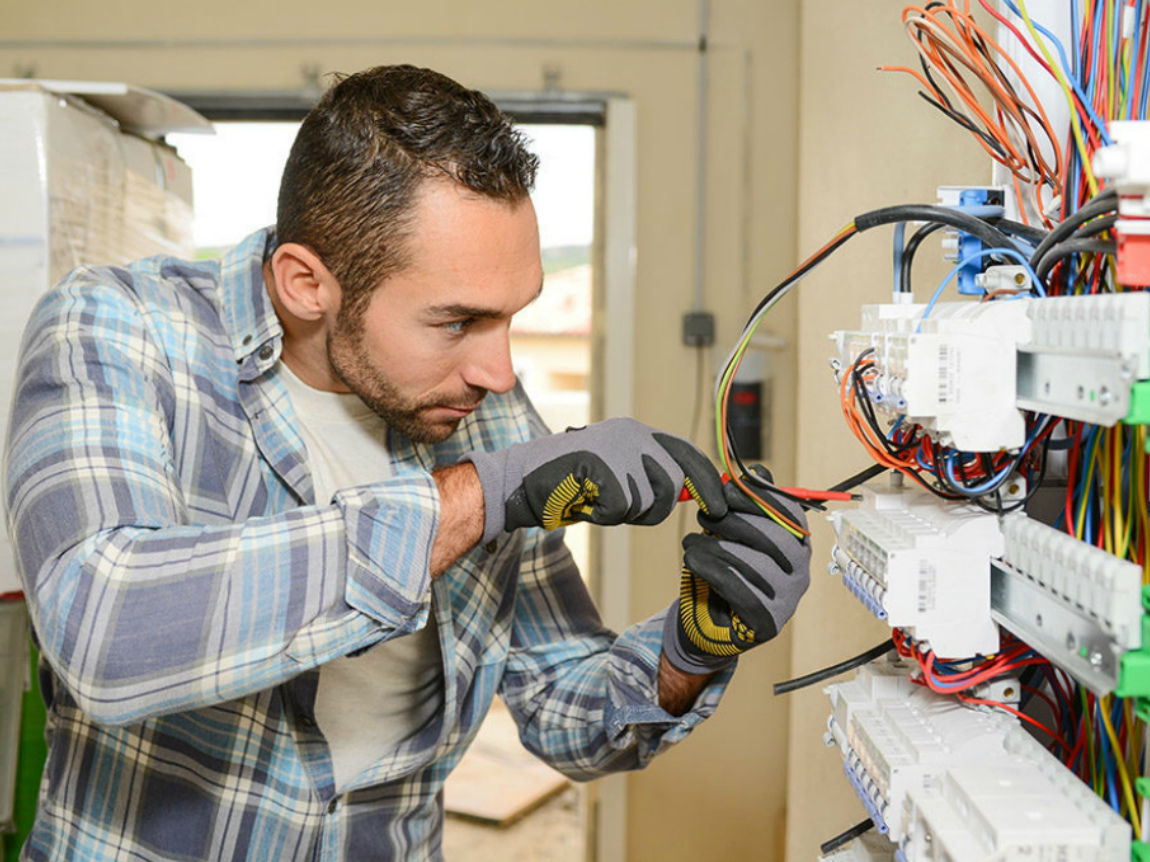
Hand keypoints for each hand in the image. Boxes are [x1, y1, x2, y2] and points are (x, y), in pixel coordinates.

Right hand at [463, 418, 727, 543]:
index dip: (708, 482)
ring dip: (624, 513)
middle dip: (655, 507)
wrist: (520, 480)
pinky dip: (603, 516)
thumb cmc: (569, 484)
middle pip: (672, 483)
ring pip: (647, 501)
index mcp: (637, 432)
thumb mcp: (618, 475)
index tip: (720, 506)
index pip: (687, 453)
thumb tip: (695, 494)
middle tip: (622, 508)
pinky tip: (583, 501)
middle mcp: (631, 434)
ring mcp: (616, 449)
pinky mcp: (600, 467)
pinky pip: (621, 510)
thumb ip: (652, 479)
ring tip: (595, 498)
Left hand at [662, 466, 810, 674]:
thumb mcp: (732, 533)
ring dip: (715, 546)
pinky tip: (692, 560)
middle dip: (734, 521)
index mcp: (797, 545)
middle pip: (775, 538)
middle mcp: (800, 572)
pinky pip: (739, 590)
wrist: (708, 623)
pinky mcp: (767, 623)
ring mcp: (788, 600)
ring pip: (754, 563)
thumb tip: (758, 471)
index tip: (727, 490)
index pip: (789, 514)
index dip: (758, 498)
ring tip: (690, 542)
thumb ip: (746, 505)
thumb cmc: (723, 571)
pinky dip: (711, 570)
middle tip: (703, 516)